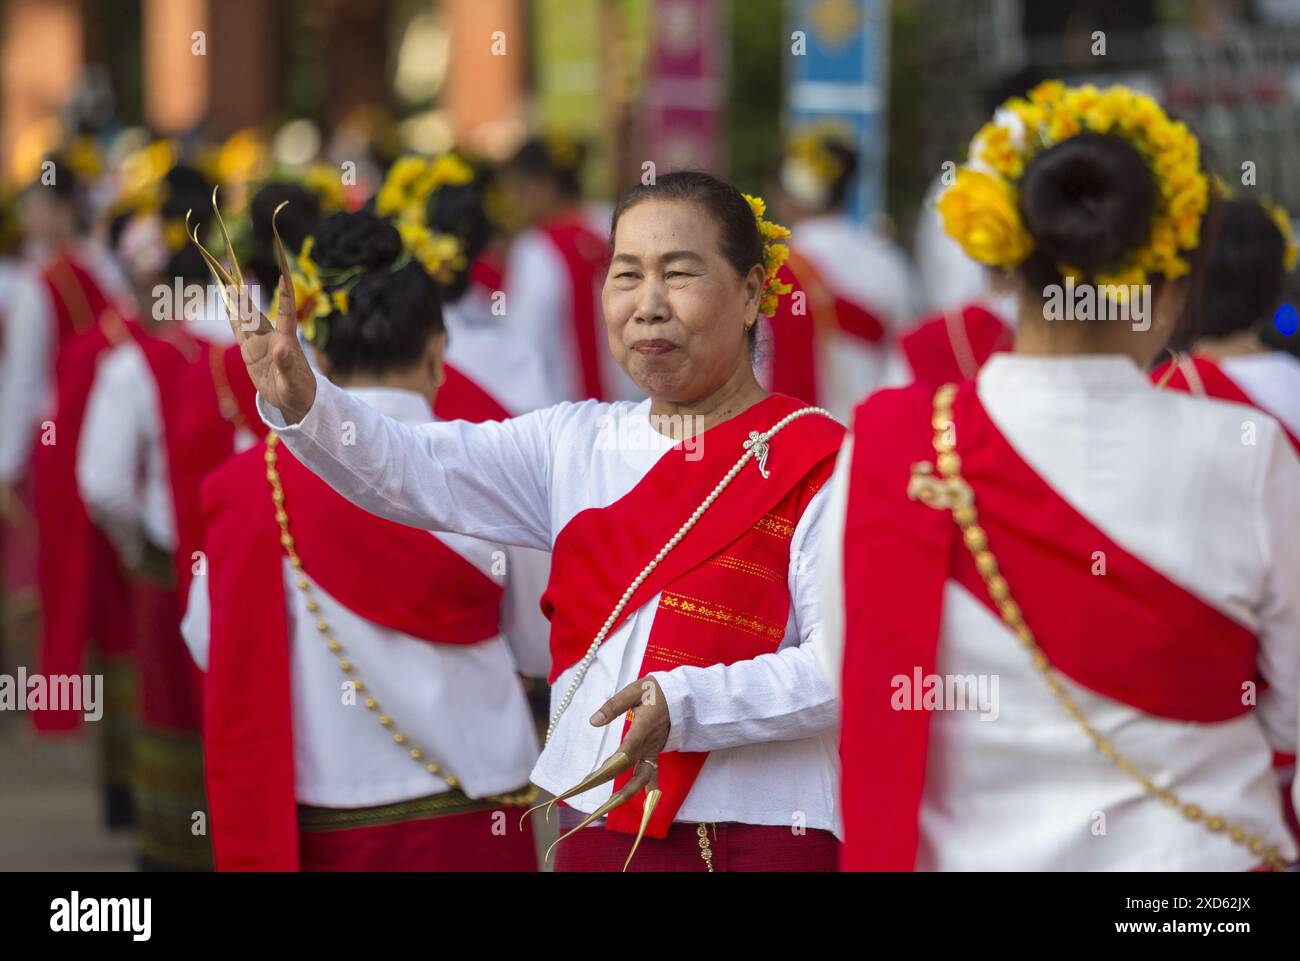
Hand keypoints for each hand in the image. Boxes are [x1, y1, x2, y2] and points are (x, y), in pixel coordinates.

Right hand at [231, 276, 316, 424]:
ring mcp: (260, 344)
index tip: (283, 277)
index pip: (286, 315)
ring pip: (246, 321)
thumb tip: (281, 348)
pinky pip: (239, 333)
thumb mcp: (293, 382)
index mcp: (287, 342)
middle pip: (257, 316)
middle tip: (233, 281)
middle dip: (246, 300)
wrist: (293, 398)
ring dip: (237, 305)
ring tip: (227, 285)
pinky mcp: (250, 353)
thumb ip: (287, 365)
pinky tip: (227, 306)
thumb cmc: (299, 391)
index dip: (285, 296)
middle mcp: (272, 338)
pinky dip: (232, 319)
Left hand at [588, 675, 670, 798]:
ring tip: (610, 804)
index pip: (628, 750)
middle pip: (631, 768)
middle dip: (610, 779)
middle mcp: (649, 744)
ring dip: (628, 792)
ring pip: (643, 777)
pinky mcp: (654, 754)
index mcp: (644, 727)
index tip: (596, 774)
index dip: (614, 762)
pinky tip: (641, 806)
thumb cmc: (655, 692)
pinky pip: (650, 775)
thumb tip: (594, 721)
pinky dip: (646, 791)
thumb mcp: (635, 691)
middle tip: (589, 788)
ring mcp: (653, 751)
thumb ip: (614, 706)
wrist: (682, 697)